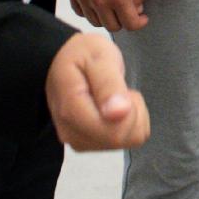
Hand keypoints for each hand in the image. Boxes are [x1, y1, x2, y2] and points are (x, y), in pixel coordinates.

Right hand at [45, 32, 149, 150]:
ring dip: (131, 115)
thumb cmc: (82, 55)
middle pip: (119, 138)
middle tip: (117, 87)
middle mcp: (71, 132)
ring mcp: (79, 140)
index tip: (120, 87)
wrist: (66, 60)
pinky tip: (115, 106)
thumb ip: (108, 84)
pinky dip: (130, 122)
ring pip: (126, 141)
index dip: (128, 110)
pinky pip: (127, 141)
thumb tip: (118, 113)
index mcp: (70, 109)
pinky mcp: (90, 143)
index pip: (112, 131)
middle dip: (131, 111)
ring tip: (113, 94)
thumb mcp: (99, 56)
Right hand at [66, 0, 146, 31]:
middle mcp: (100, 3)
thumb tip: (137, 9)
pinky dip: (90, 12)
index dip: (139, 23)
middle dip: (123, 21)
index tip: (142, 17)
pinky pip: (81, 12)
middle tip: (127, 10)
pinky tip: (96, 3)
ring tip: (111, 6)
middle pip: (113, 27)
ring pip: (96, 22)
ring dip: (106, 18)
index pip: (130, 24)